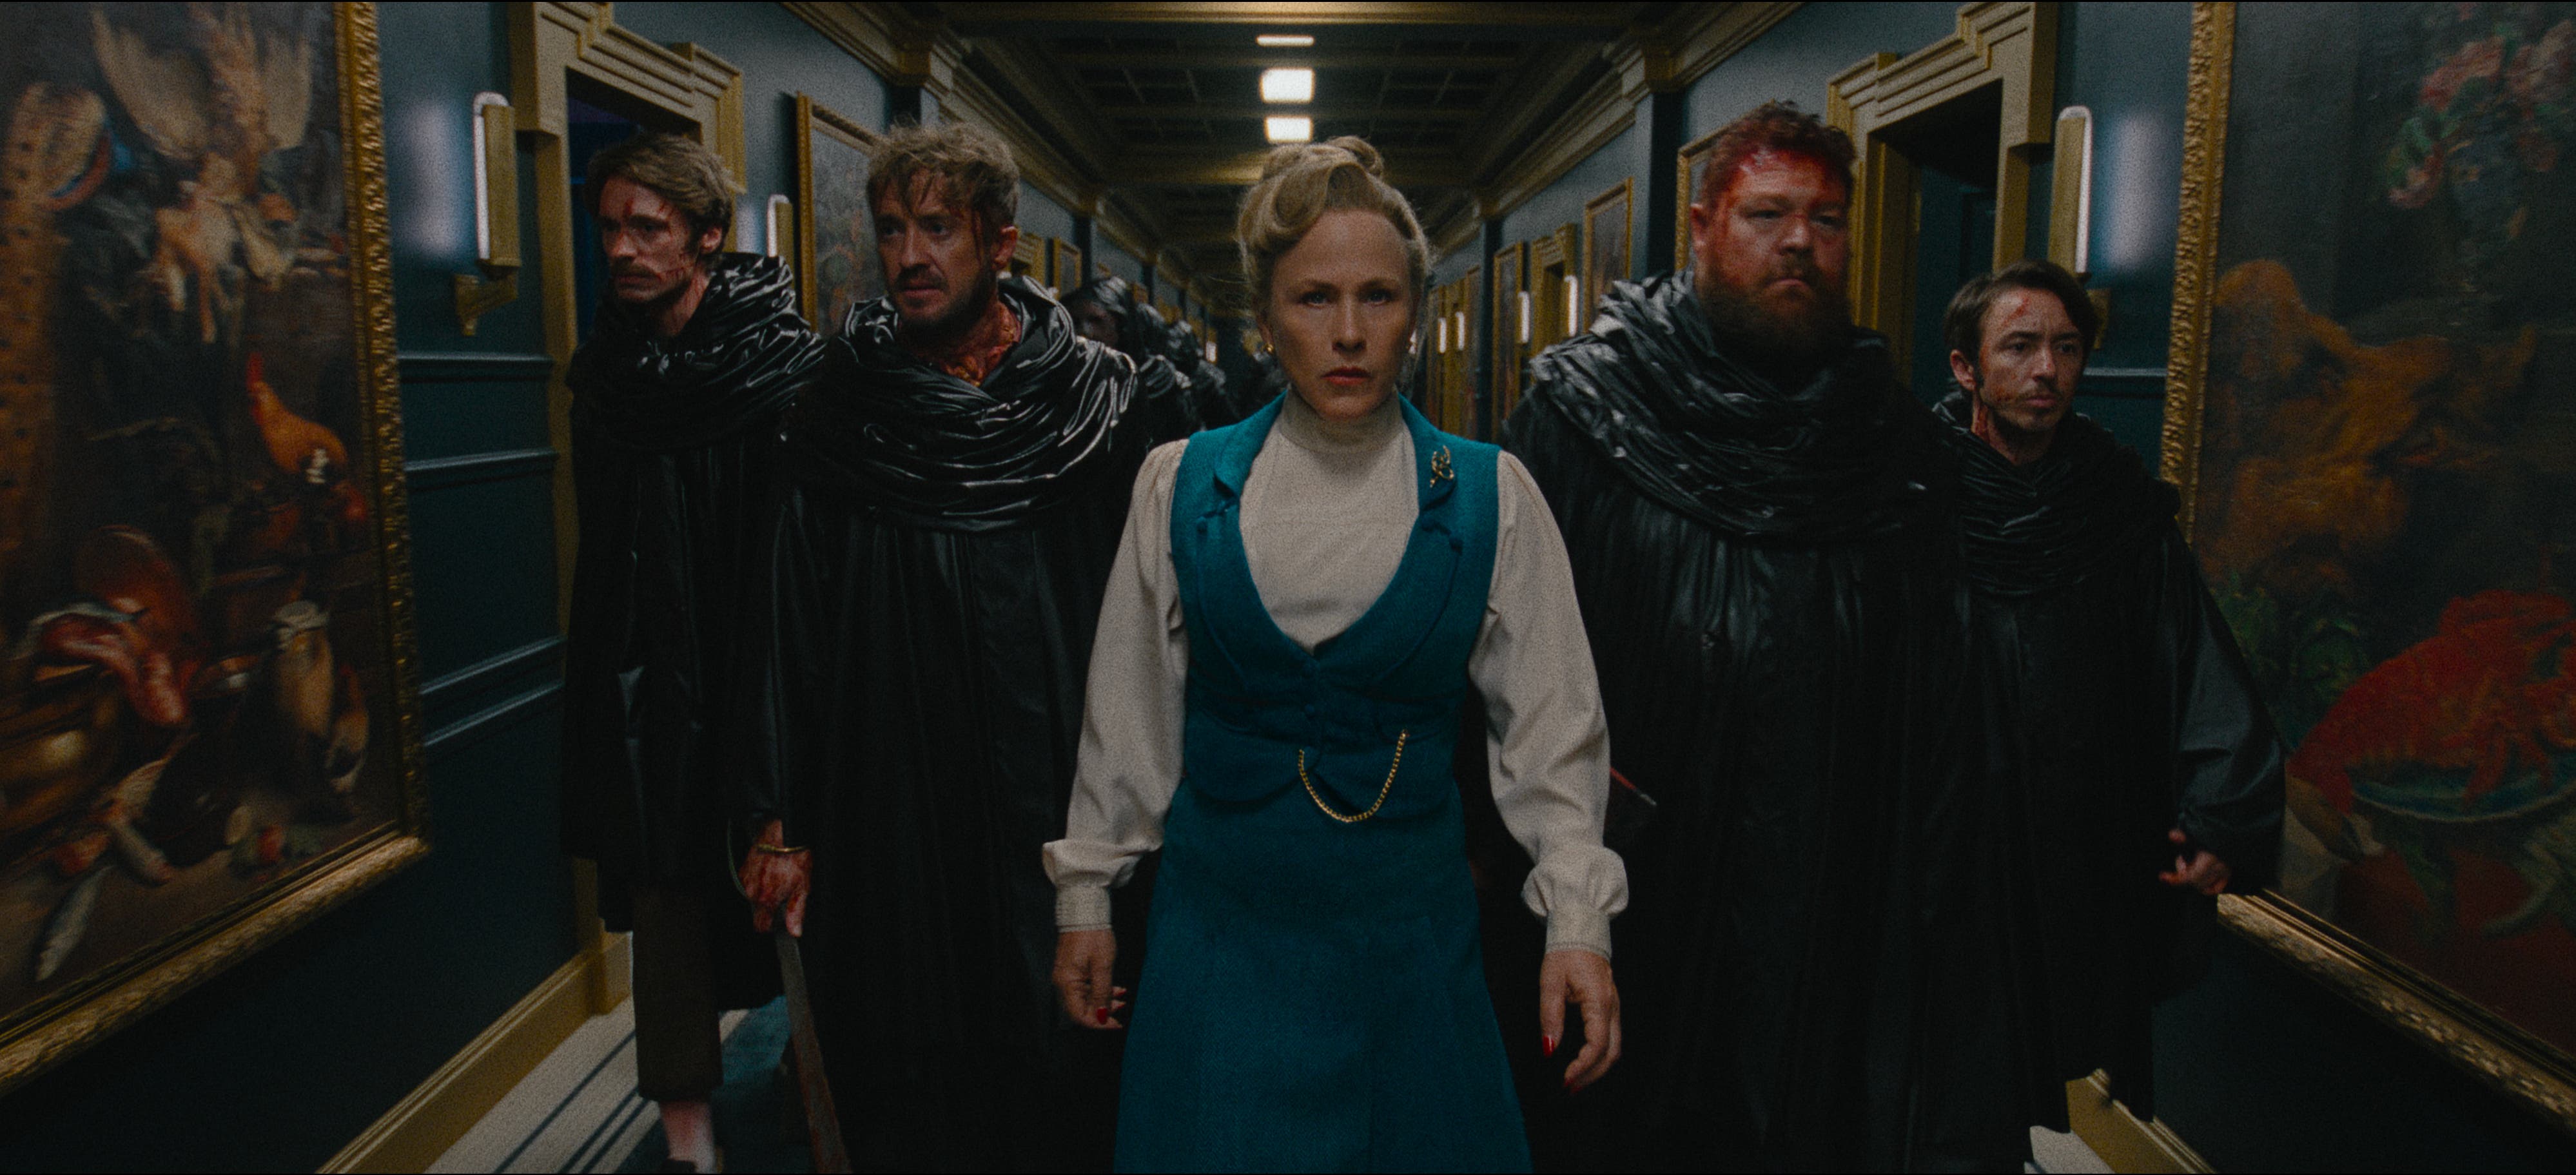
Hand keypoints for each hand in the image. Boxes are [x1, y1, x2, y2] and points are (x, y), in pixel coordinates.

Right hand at [738, 818, 809, 935]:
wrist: (783, 834)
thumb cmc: (794, 859)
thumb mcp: (803, 888)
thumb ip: (796, 913)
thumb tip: (794, 932)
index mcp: (766, 900)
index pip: (761, 926)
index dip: (771, 926)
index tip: (779, 921)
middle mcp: (752, 892)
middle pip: (757, 911)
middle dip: (769, 908)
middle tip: (784, 894)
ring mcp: (746, 880)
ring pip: (753, 896)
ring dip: (763, 893)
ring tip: (778, 879)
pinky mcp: (744, 869)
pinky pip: (750, 882)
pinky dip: (759, 880)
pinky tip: (770, 871)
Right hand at [1052, 928, 1127, 1028]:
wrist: (1085, 911)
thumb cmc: (1093, 935)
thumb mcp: (1103, 966)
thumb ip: (1102, 993)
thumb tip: (1102, 1016)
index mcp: (1067, 983)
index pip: (1079, 1015)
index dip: (1097, 1023)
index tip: (1115, 1024)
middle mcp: (1063, 982)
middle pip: (1081, 1008)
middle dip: (1102, 1012)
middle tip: (1122, 1010)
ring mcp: (1067, 975)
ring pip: (1085, 998)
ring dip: (1103, 1001)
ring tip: (1122, 998)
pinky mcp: (1072, 969)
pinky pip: (1085, 987)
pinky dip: (1100, 990)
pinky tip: (1116, 988)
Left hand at [1539, 948, 1620, 1091]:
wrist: (1581, 932)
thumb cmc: (1565, 954)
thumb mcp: (1550, 983)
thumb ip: (1550, 1016)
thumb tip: (1549, 1049)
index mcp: (1599, 1001)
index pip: (1597, 1044)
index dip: (1582, 1066)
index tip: (1565, 1080)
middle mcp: (1612, 1008)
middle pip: (1611, 1053)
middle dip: (1591, 1075)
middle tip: (1569, 1089)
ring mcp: (1614, 1008)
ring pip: (1614, 1048)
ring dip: (1596, 1069)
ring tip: (1575, 1082)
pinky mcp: (1610, 1008)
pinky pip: (1611, 1039)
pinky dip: (1599, 1056)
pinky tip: (1583, 1064)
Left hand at [2158, 828, 2232, 894]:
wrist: (2228, 827)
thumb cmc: (2210, 830)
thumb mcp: (2195, 833)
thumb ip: (2183, 836)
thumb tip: (2172, 835)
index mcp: (2211, 859)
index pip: (2190, 877)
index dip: (2175, 880)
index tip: (2162, 876)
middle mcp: (2220, 868)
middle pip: (2195, 883)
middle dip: (2184, 875)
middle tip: (2182, 859)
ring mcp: (2226, 872)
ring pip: (2205, 887)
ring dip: (2194, 879)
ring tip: (2190, 863)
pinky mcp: (2229, 873)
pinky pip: (2215, 888)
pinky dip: (2205, 886)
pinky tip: (2198, 874)